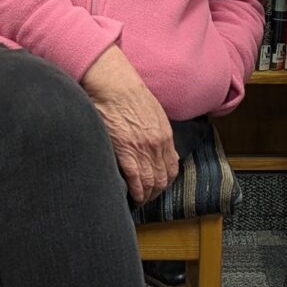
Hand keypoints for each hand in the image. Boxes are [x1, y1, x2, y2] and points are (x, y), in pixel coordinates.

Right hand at [80, 44, 178, 202]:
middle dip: (155, 193)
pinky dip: (135, 191)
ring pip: (149, 182)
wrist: (114, 85)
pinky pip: (134, 179)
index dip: (165, 182)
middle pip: (162, 179)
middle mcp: (156, 145)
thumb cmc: (129, 95)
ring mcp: (141, 149)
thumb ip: (160, 134)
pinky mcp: (125, 151)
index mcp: (165, 136)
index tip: (157, 187)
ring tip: (138, 201)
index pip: (172, 168)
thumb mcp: (154, 114)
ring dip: (145, 195)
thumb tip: (166, 151)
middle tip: (146, 198)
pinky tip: (131, 197)